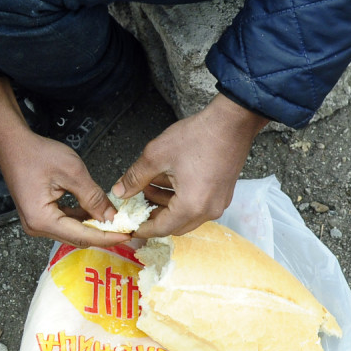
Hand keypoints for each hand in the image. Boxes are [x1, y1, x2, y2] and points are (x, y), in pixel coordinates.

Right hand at [0, 78, 130, 247]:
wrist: (12, 144)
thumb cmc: (37, 154)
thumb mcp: (71, 171)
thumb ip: (93, 196)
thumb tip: (111, 217)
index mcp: (42, 219)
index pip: (82, 235)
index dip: (108, 236)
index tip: (129, 235)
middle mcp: (36, 227)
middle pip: (76, 237)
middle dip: (102, 234)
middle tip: (127, 230)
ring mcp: (36, 223)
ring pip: (71, 231)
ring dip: (92, 226)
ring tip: (116, 222)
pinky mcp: (38, 216)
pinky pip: (64, 222)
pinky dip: (81, 218)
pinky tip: (95, 212)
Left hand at [113, 94, 267, 237]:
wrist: (230, 121)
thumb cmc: (197, 137)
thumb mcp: (156, 156)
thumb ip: (135, 177)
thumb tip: (119, 191)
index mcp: (191, 206)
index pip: (161, 228)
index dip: (141, 227)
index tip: (128, 224)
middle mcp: (208, 210)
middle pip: (174, 225)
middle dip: (152, 216)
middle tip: (135, 204)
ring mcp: (218, 203)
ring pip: (185, 215)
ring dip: (164, 204)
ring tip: (147, 185)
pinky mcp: (222, 193)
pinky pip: (196, 205)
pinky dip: (178, 198)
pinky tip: (165, 180)